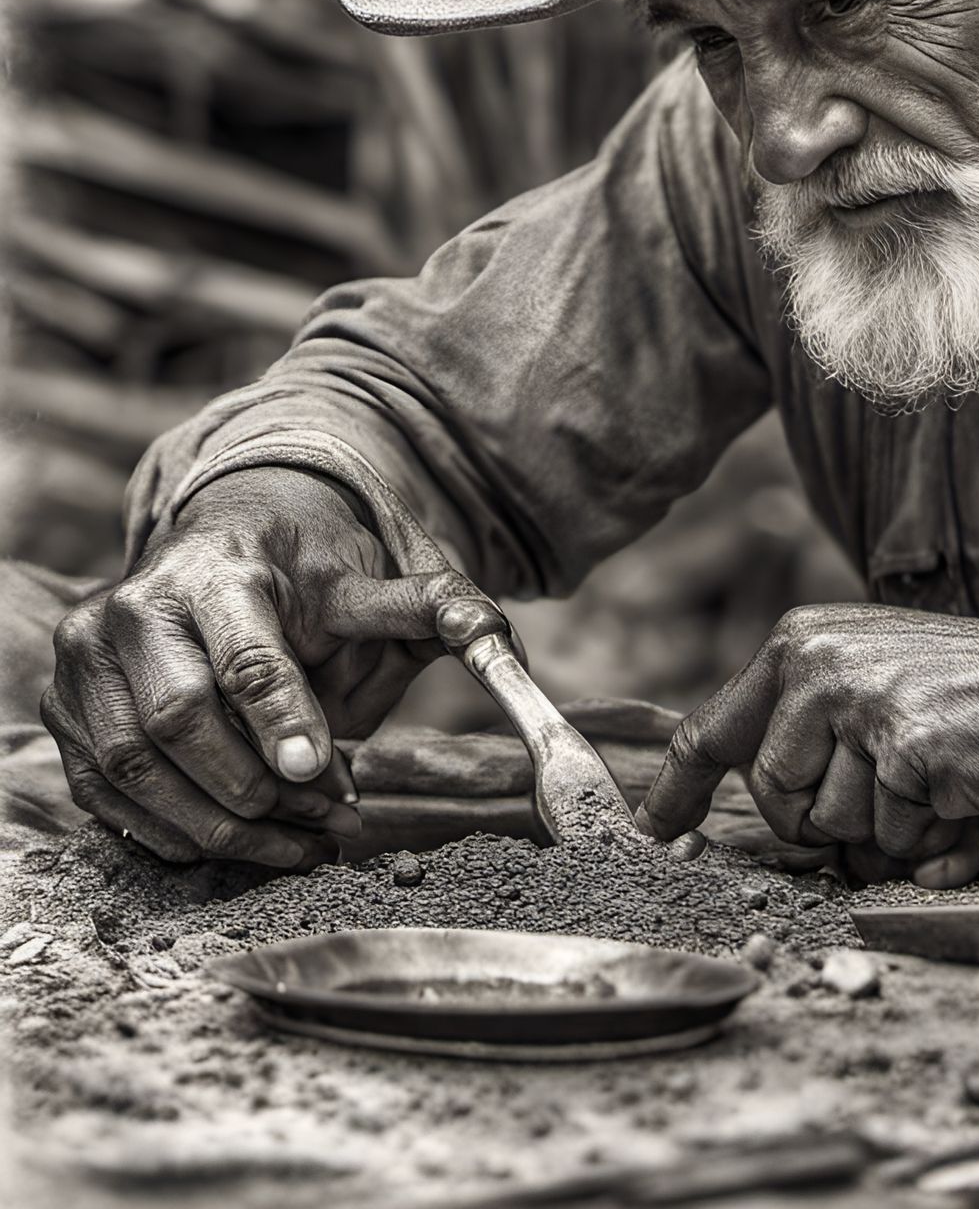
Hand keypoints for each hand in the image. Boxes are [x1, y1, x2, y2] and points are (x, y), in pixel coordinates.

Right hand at [41, 466, 492, 867]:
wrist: (226, 550)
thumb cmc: (307, 575)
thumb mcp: (371, 580)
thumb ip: (430, 606)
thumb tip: (498, 638)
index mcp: (217, 569)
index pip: (244, 654)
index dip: (282, 719)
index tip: (323, 769)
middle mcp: (135, 609)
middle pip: (177, 721)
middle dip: (256, 783)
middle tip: (332, 813)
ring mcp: (87, 662)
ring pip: (134, 771)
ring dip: (220, 824)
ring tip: (302, 839)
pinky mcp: (68, 710)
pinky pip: (105, 797)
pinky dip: (175, 832)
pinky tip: (243, 838)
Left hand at [638, 603, 978, 886]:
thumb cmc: (976, 700)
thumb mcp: (878, 691)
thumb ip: (818, 742)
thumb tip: (787, 826)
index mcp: (803, 643)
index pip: (715, 727)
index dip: (679, 788)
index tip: (653, 829)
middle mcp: (817, 662)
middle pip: (774, 800)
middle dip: (827, 825)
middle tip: (894, 791)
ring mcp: (858, 701)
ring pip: (834, 828)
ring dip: (890, 831)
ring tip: (940, 782)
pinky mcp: (903, 745)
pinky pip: (893, 837)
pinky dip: (933, 839)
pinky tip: (967, 794)